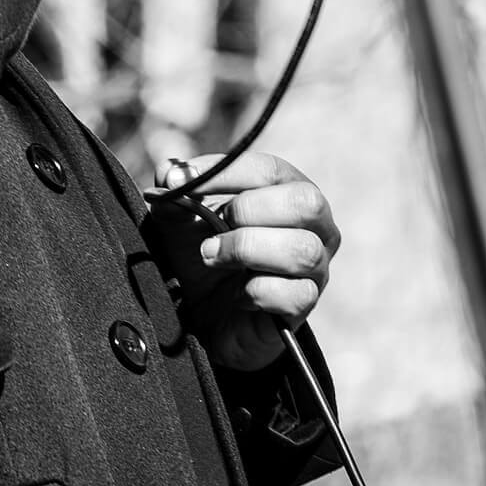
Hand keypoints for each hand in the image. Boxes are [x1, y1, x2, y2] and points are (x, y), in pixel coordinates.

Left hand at [144, 150, 340, 373]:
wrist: (202, 315)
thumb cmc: (202, 256)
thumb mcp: (179, 221)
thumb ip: (174, 193)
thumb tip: (170, 171)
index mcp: (288, 193)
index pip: (271, 170)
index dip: (226, 172)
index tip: (180, 183)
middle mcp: (314, 227)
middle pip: (306, 202)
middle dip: (249, 210)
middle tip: (214, 226)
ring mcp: (315, 268)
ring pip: (302, 250)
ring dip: (246, 250)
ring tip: (211, 257)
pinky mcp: (305, 305)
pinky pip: (295, 294)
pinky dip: (256, 291)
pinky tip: (236, 294)